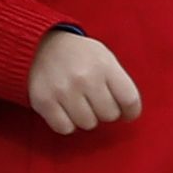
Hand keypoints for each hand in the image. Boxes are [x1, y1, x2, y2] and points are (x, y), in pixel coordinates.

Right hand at [27, 29, 141, 134]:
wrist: (41, 44)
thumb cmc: (79, 55)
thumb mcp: (104, 57)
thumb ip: (118, 82)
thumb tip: (129, 112)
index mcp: (105, 64)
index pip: (129, 99)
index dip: (131, 111)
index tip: (127, 114)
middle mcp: (86, 77)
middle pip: (109, 115)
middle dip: (105, 111)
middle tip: (96, 101)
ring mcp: (64, 90)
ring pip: (88, 124)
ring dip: (86, 117)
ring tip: (79, 102)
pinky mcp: (45, 102)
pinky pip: (65, 128)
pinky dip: (67, 123)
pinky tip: (65, 109)